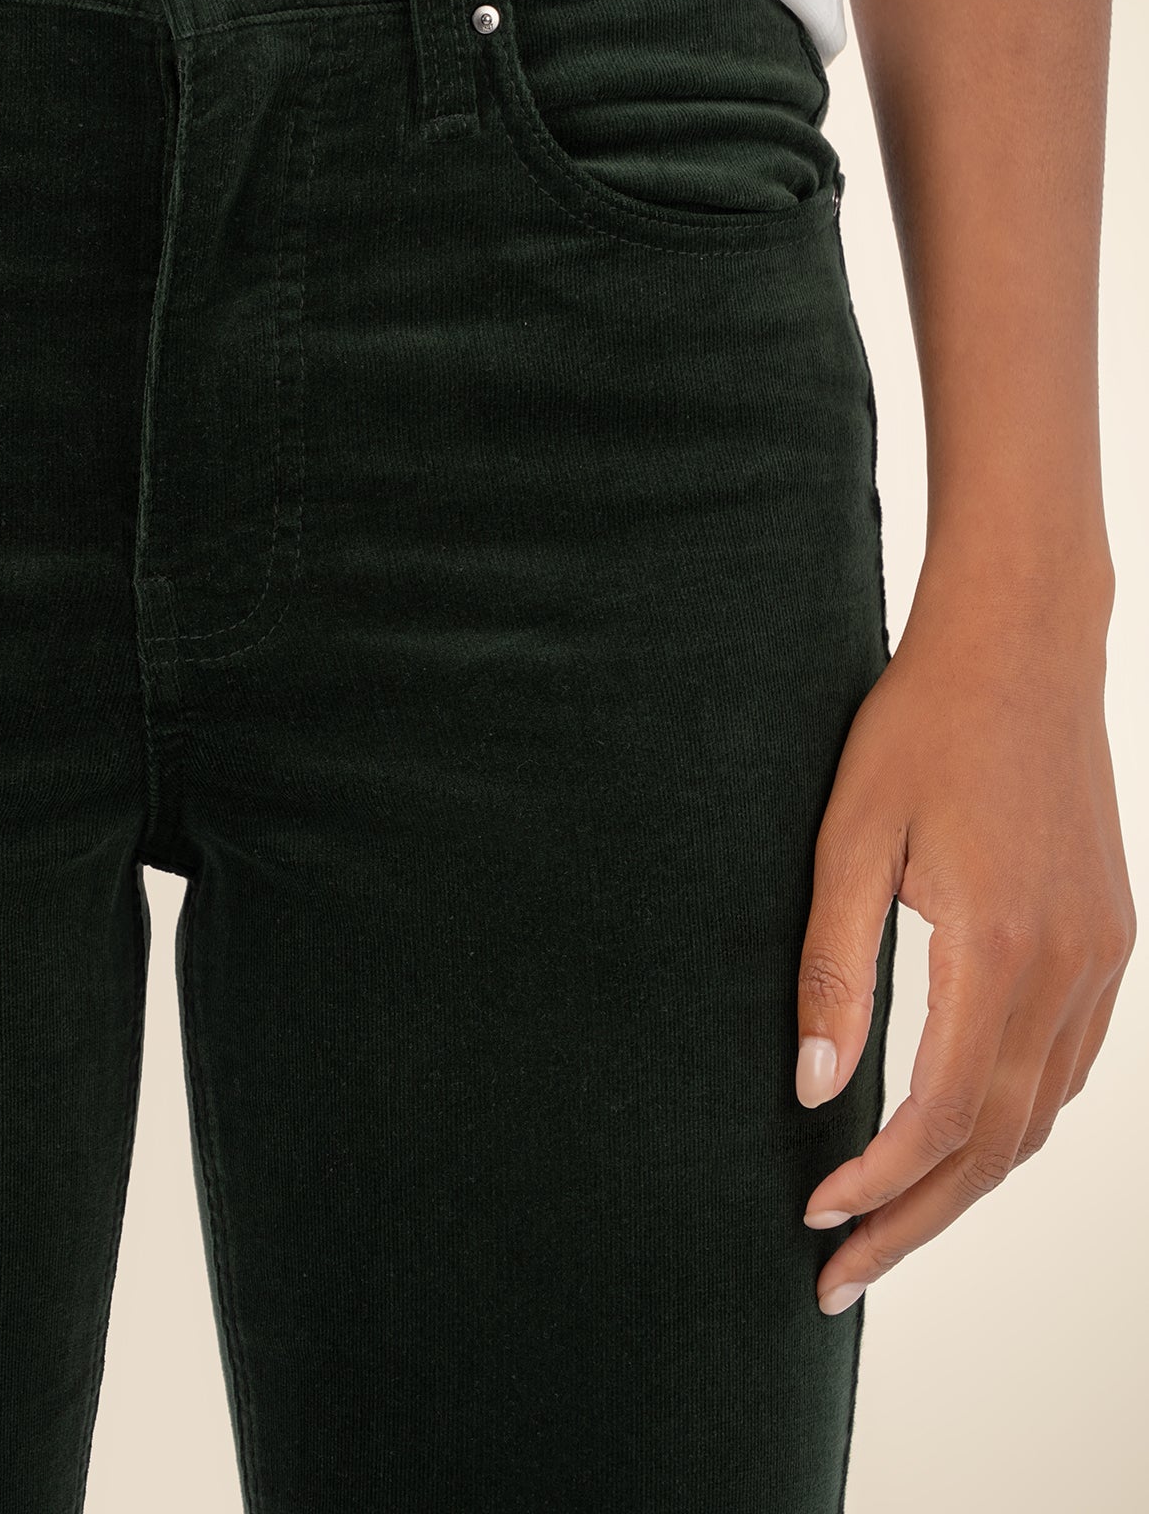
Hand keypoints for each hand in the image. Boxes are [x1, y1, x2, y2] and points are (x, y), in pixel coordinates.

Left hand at [793, 552, 1134, 1315]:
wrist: (1021, 644)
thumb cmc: (919, 727)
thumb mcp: (848, 839)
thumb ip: (833, 970)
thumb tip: (810, 1089)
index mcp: (1002, 947)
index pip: (942, 1117)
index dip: (877, 1184)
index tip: (811, 1218)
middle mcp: (1071, 968)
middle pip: (998, 1144)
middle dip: (917, 1221)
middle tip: (840, 1276)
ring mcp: (1103, 957)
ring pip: (1040, 1116)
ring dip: (965, 1183)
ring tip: (889, 1225)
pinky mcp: (1109, 938)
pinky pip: (1068, 1067)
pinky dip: (1011, 1122)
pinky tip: (959, 1139)